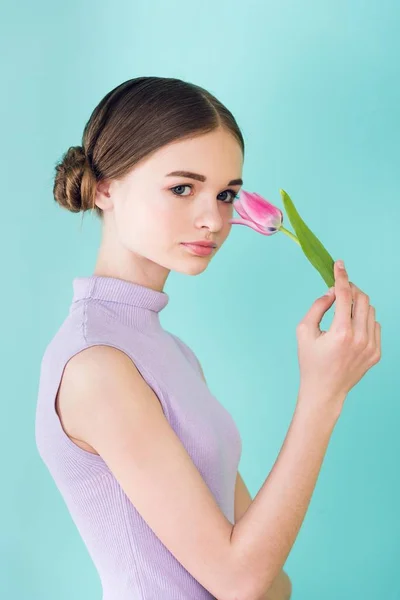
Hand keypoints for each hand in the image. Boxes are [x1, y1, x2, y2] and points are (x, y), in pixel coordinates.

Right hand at [295, 260, 380, 408]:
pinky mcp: (377, 353)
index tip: (339, 264)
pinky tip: (351, 328)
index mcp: (341, 332)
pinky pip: (374, 325)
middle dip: (351, 289)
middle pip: (362, 299)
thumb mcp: (304, 331)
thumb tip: (331, 291)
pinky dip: (364, 320)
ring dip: (357, 305)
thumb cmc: (310, 361)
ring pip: (370, 311)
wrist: (325, 391)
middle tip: (340, 289)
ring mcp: (371, 346)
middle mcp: (360, 338)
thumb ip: (317, 306)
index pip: (345, 295)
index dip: (341, 277)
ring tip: (343, 313)